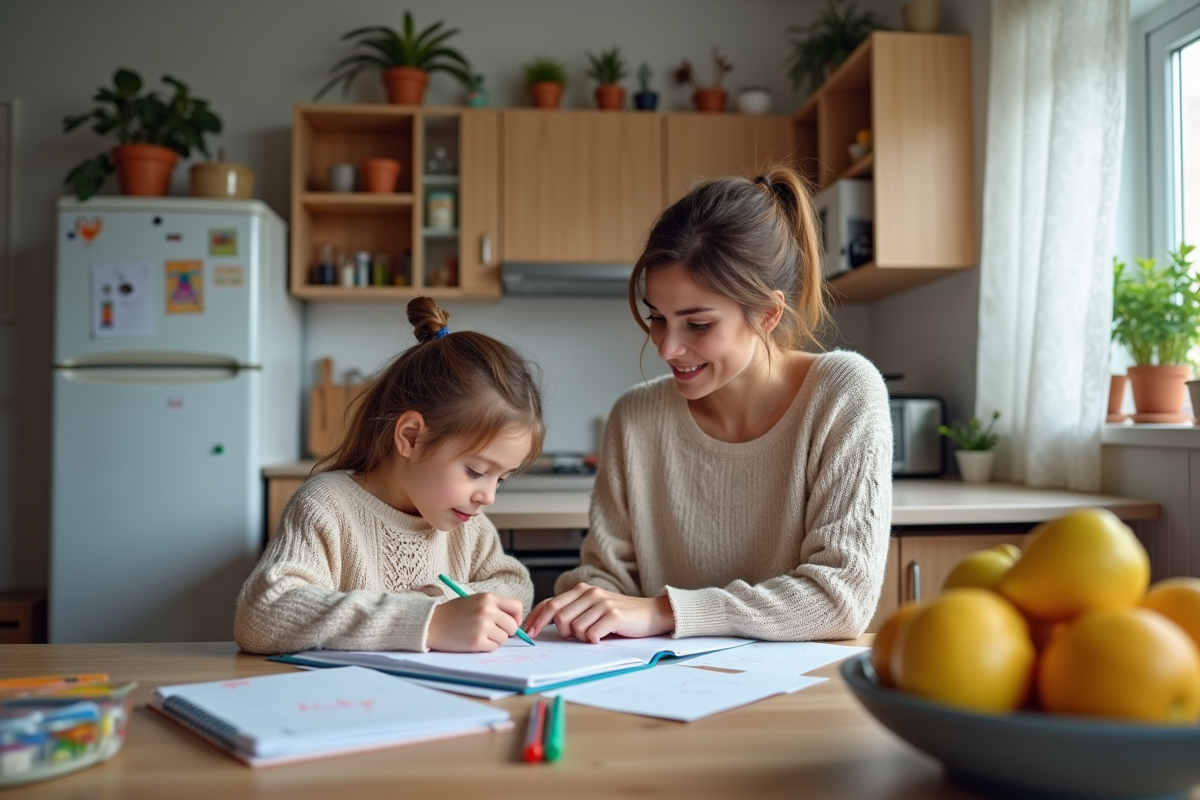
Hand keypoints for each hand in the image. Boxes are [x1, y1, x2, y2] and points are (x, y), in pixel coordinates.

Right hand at [427, 593, 521, 651]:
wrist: (431, 624)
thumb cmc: (453, 613)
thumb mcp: (475, 601)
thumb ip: (494, 608)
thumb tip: (515, 623)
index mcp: (488, 597)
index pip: (517, 606)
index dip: (516, 617)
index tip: (510, 622)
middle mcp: (487, 610)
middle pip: (513, 626)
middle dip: (506, 632)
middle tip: (493, 632)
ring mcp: (482, 626)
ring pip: (504, 638)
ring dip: (495, 640)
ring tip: (480, 635)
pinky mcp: (476, 641)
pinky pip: (493, 647)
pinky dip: (487, 647)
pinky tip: (475, 641)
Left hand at [523, 583, 674, 642]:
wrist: (652, 613)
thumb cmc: (620, 615)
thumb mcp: (593, 609)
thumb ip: (573, 611)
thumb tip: (546, 625)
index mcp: (582, 591)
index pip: (550, 603)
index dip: (536, 619)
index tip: (529, 633)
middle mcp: (590, 594)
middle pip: (559, 617)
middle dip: (562, 632)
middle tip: (575, 636)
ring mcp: (602, 603)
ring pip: (574, 627)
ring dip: (582, 637)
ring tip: (595, 634)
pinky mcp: (614, 615)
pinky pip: (591, 634)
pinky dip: (594, 640)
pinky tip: (603, 637)